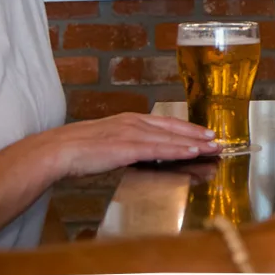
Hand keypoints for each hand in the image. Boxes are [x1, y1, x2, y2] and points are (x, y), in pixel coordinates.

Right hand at [43, 113, 221, 177]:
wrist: (58, 150)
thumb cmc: (78, 150)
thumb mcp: (108, 142)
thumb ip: (126, 145)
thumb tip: (142, 154)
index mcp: (129, 120)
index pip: (165, 124)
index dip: (187, 129)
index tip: (204, 134)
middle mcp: (133, 122)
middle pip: (172, 128)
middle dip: (196, 134)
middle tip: (217, 140)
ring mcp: (131, 133)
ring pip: (170, 138)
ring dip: (194, 142)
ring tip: (212, 147)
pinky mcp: (127, 147)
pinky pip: (158, 149)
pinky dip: (178, 149)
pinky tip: (192, 152)